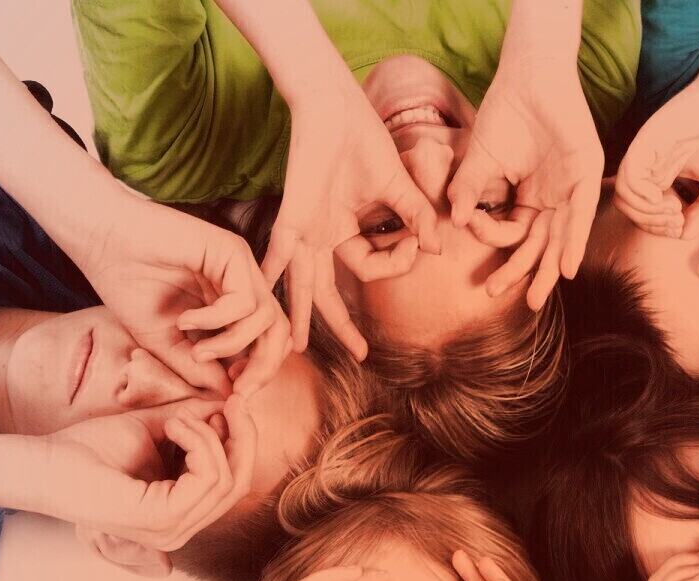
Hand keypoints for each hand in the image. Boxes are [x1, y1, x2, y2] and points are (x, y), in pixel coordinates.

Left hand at [36, 395, 256, 551]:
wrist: (46, 460)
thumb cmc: (87, 448)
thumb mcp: (154, 428)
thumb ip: (192, 422)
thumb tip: (228, 405)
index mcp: (178, 513)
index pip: (233, 482)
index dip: (240, 441)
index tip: (230, 403)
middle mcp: (178, 530)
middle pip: (239, 484)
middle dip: (244, 437)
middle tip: (234, 401)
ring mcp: (170, 531)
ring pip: (227, 479)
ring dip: (209, 435)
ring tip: (176, 418)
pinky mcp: (160, 520)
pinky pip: (208, 478)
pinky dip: (198, 442)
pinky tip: (172, 427)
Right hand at [70, 194, 288, 398]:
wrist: (101, 243)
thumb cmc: (128, 287)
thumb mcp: (165, 342)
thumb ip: (197, 366)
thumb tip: (230, 393)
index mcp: (231, 303)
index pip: (266, 341)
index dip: (259, 372)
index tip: (234, 394)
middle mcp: (242, 283)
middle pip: (278, 331)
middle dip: (264, 367)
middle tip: (238, 388)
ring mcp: (240, 266)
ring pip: (268, 318)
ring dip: (234, 345)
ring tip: (196, 349)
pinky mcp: (231, 251)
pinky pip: (244, 300)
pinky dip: (217, 320)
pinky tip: (185, 320)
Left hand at [266, 87, 439, 358]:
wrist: (335, 107)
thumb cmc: (363, 138)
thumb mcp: (396, 186)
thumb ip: (416, 216)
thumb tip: (439, 247)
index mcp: (345, 229)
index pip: (371, 266)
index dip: (399, 261)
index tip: (419, 242)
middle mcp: (322, 236)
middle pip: (329, 292)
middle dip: (342, 326)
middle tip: (359, 354)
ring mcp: (305, 229)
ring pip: (302, 283)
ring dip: (299, 316)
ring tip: (292, 347)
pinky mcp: (292, 215)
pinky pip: (277, 251)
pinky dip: (268, 273)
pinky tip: (259, 295)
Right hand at [448, 55, 602, 309]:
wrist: (528, 79)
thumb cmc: (504, 115)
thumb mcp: (479, 160)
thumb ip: (468, 190)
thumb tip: (455, 220)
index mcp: (527, 198)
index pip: (514, 234)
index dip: (499, 248)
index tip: (483, 258)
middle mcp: (551, 199)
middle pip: (539, 244)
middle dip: (525, 273)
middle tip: (512, 301)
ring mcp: (570, 189)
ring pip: (560, 237)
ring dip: (550, 268)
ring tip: (535, 297)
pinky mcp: (585, 176)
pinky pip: (581, 215)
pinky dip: (574, 241)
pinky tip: (567, 267)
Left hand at [615, 80, 698, 238]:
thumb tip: (683, 236)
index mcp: (663, 176)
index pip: (644, 212)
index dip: (658, 228)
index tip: (681, 225)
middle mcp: (650, 167)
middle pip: (630, 209)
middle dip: (652, 225)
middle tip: (677, 222)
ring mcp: (645, 156)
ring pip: (624, 198)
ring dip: (647, 215)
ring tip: (675, 210)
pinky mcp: (646, 144)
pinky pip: (627, 179)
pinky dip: (642, 197)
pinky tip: (664, 197)